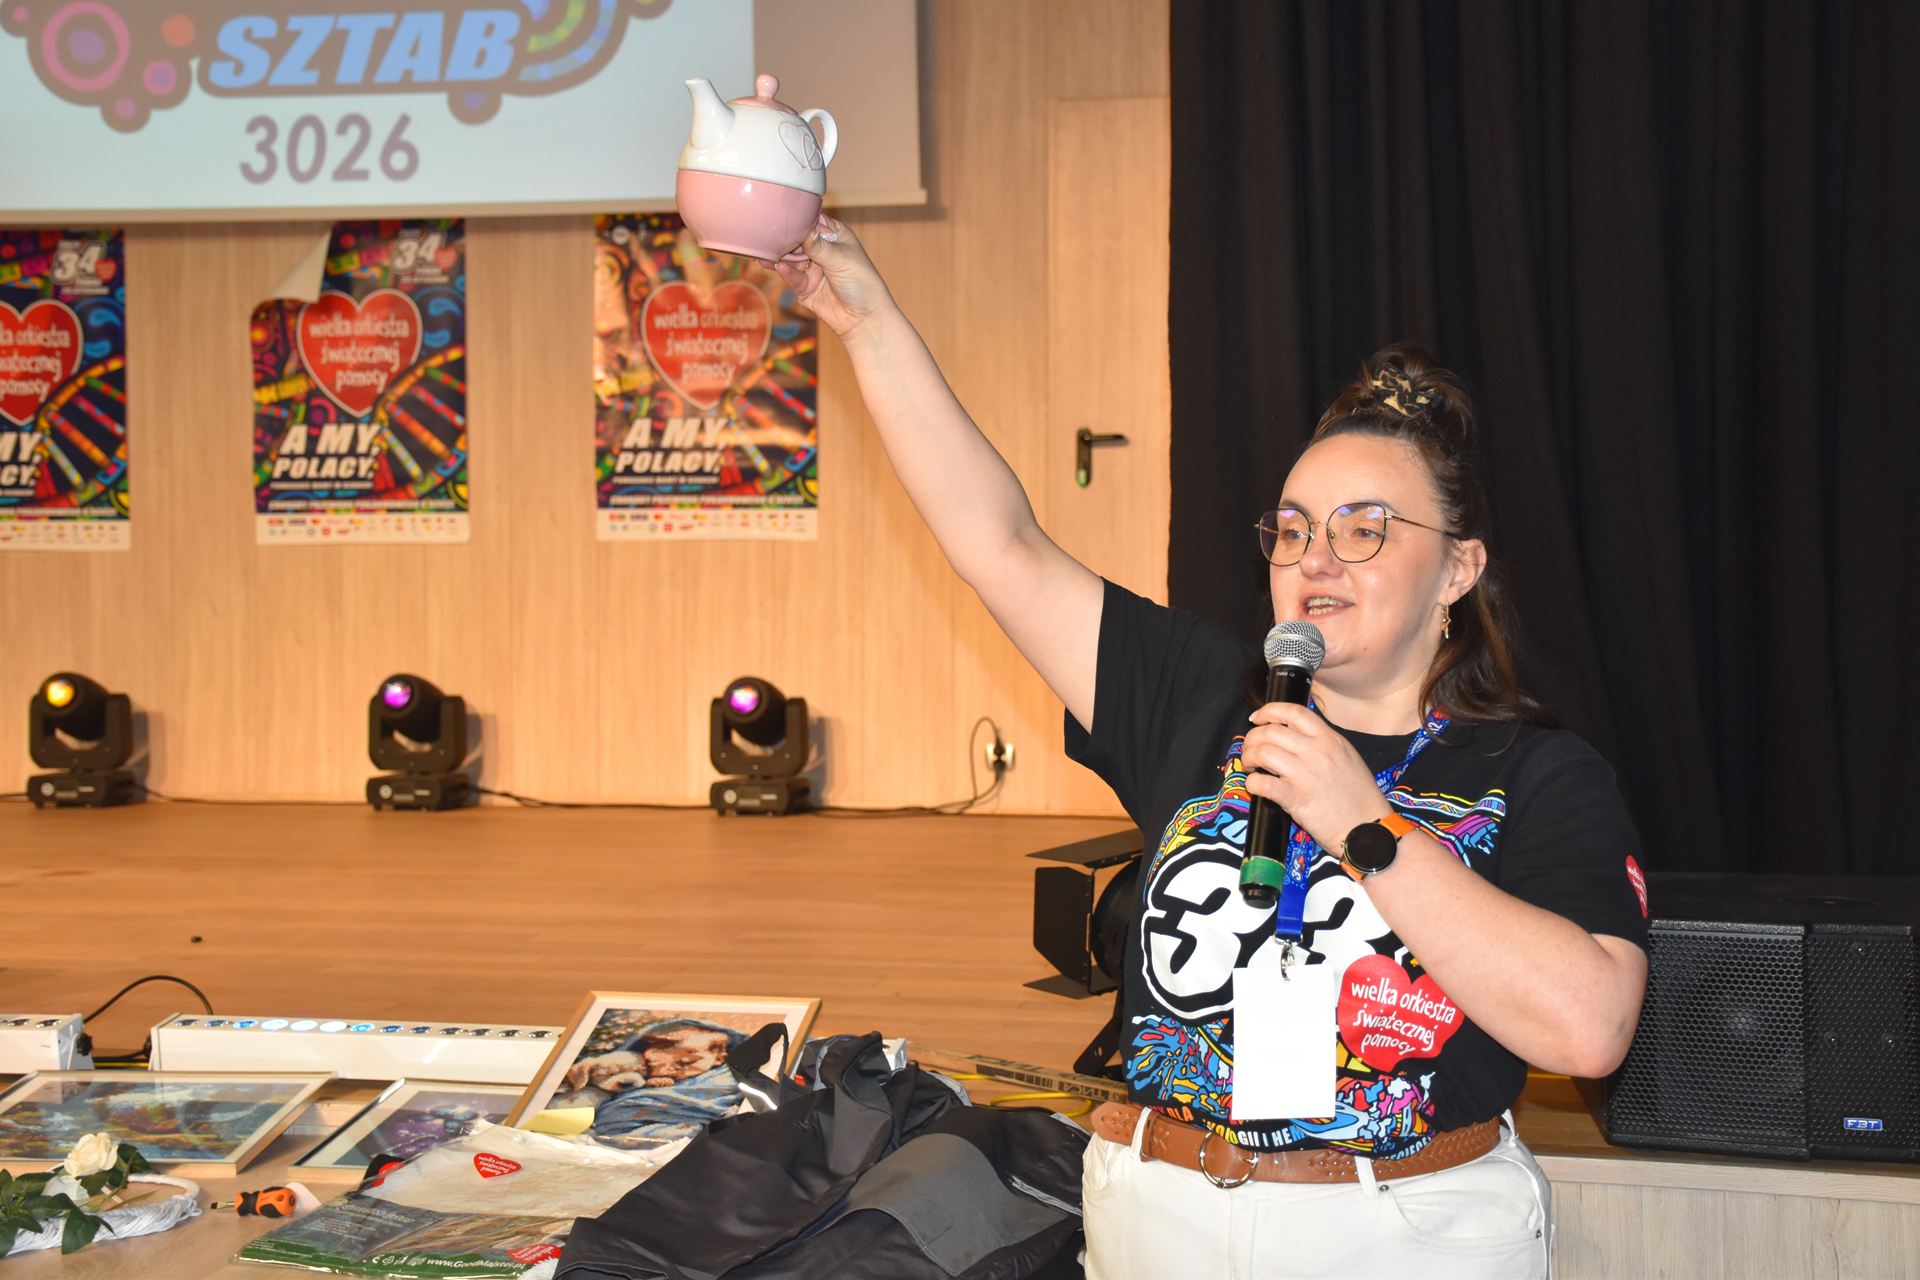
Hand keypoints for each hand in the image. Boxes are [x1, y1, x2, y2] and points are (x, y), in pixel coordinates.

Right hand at [775, 214, 893, 342]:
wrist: (864, 318)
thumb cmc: (862, 283)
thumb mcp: (841, 259)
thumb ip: (819, 246)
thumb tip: (804, 229)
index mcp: (835, 237)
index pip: (813, 222)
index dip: (800, 221)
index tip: (786, 219)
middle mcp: (822, 250)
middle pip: (798, 240)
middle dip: (785, 239)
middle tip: (771, 236)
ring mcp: (812, 269)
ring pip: (791, 258)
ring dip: (780, 255)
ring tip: (765, 251)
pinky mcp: (805, 287)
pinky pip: (792, 277)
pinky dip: (786, 272)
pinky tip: (780, 267)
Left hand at [1242, 705, 1393, 851]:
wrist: (1368, 829)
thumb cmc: (1359, 797)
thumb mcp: (1347, 757)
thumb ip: (1323, 743)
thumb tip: (1292, 735)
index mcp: (1330, 739)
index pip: (1294, 712)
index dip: (1269, 711)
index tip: (1257, 718)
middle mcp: (1317, 752)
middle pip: (1271, 731)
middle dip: (1252, 738)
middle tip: (1250, 751)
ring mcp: (1306, 774)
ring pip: (1263, 752)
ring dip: (1248, 757)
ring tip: (1250, 767)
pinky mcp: (1296, 799)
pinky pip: (1263, 784)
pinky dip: (1252, 783)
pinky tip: (1254, 786)